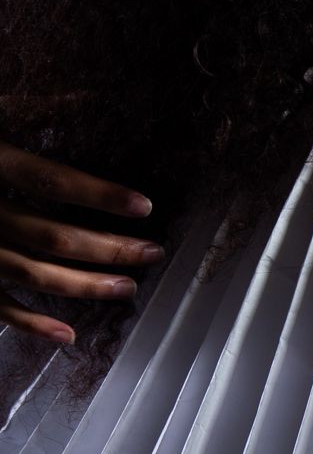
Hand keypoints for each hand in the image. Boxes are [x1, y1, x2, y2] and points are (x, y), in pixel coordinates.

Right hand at [0, 140, 163, 344]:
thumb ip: (19, 147)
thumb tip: (74, 118)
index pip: (50, 180)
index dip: (99, 194)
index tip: (144, 206)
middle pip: (52, 235)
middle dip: (109, 247)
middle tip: (152, 252)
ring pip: (33, 274)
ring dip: (85, 286)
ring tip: (127, 287)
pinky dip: (32, 325)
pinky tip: (68, 335)